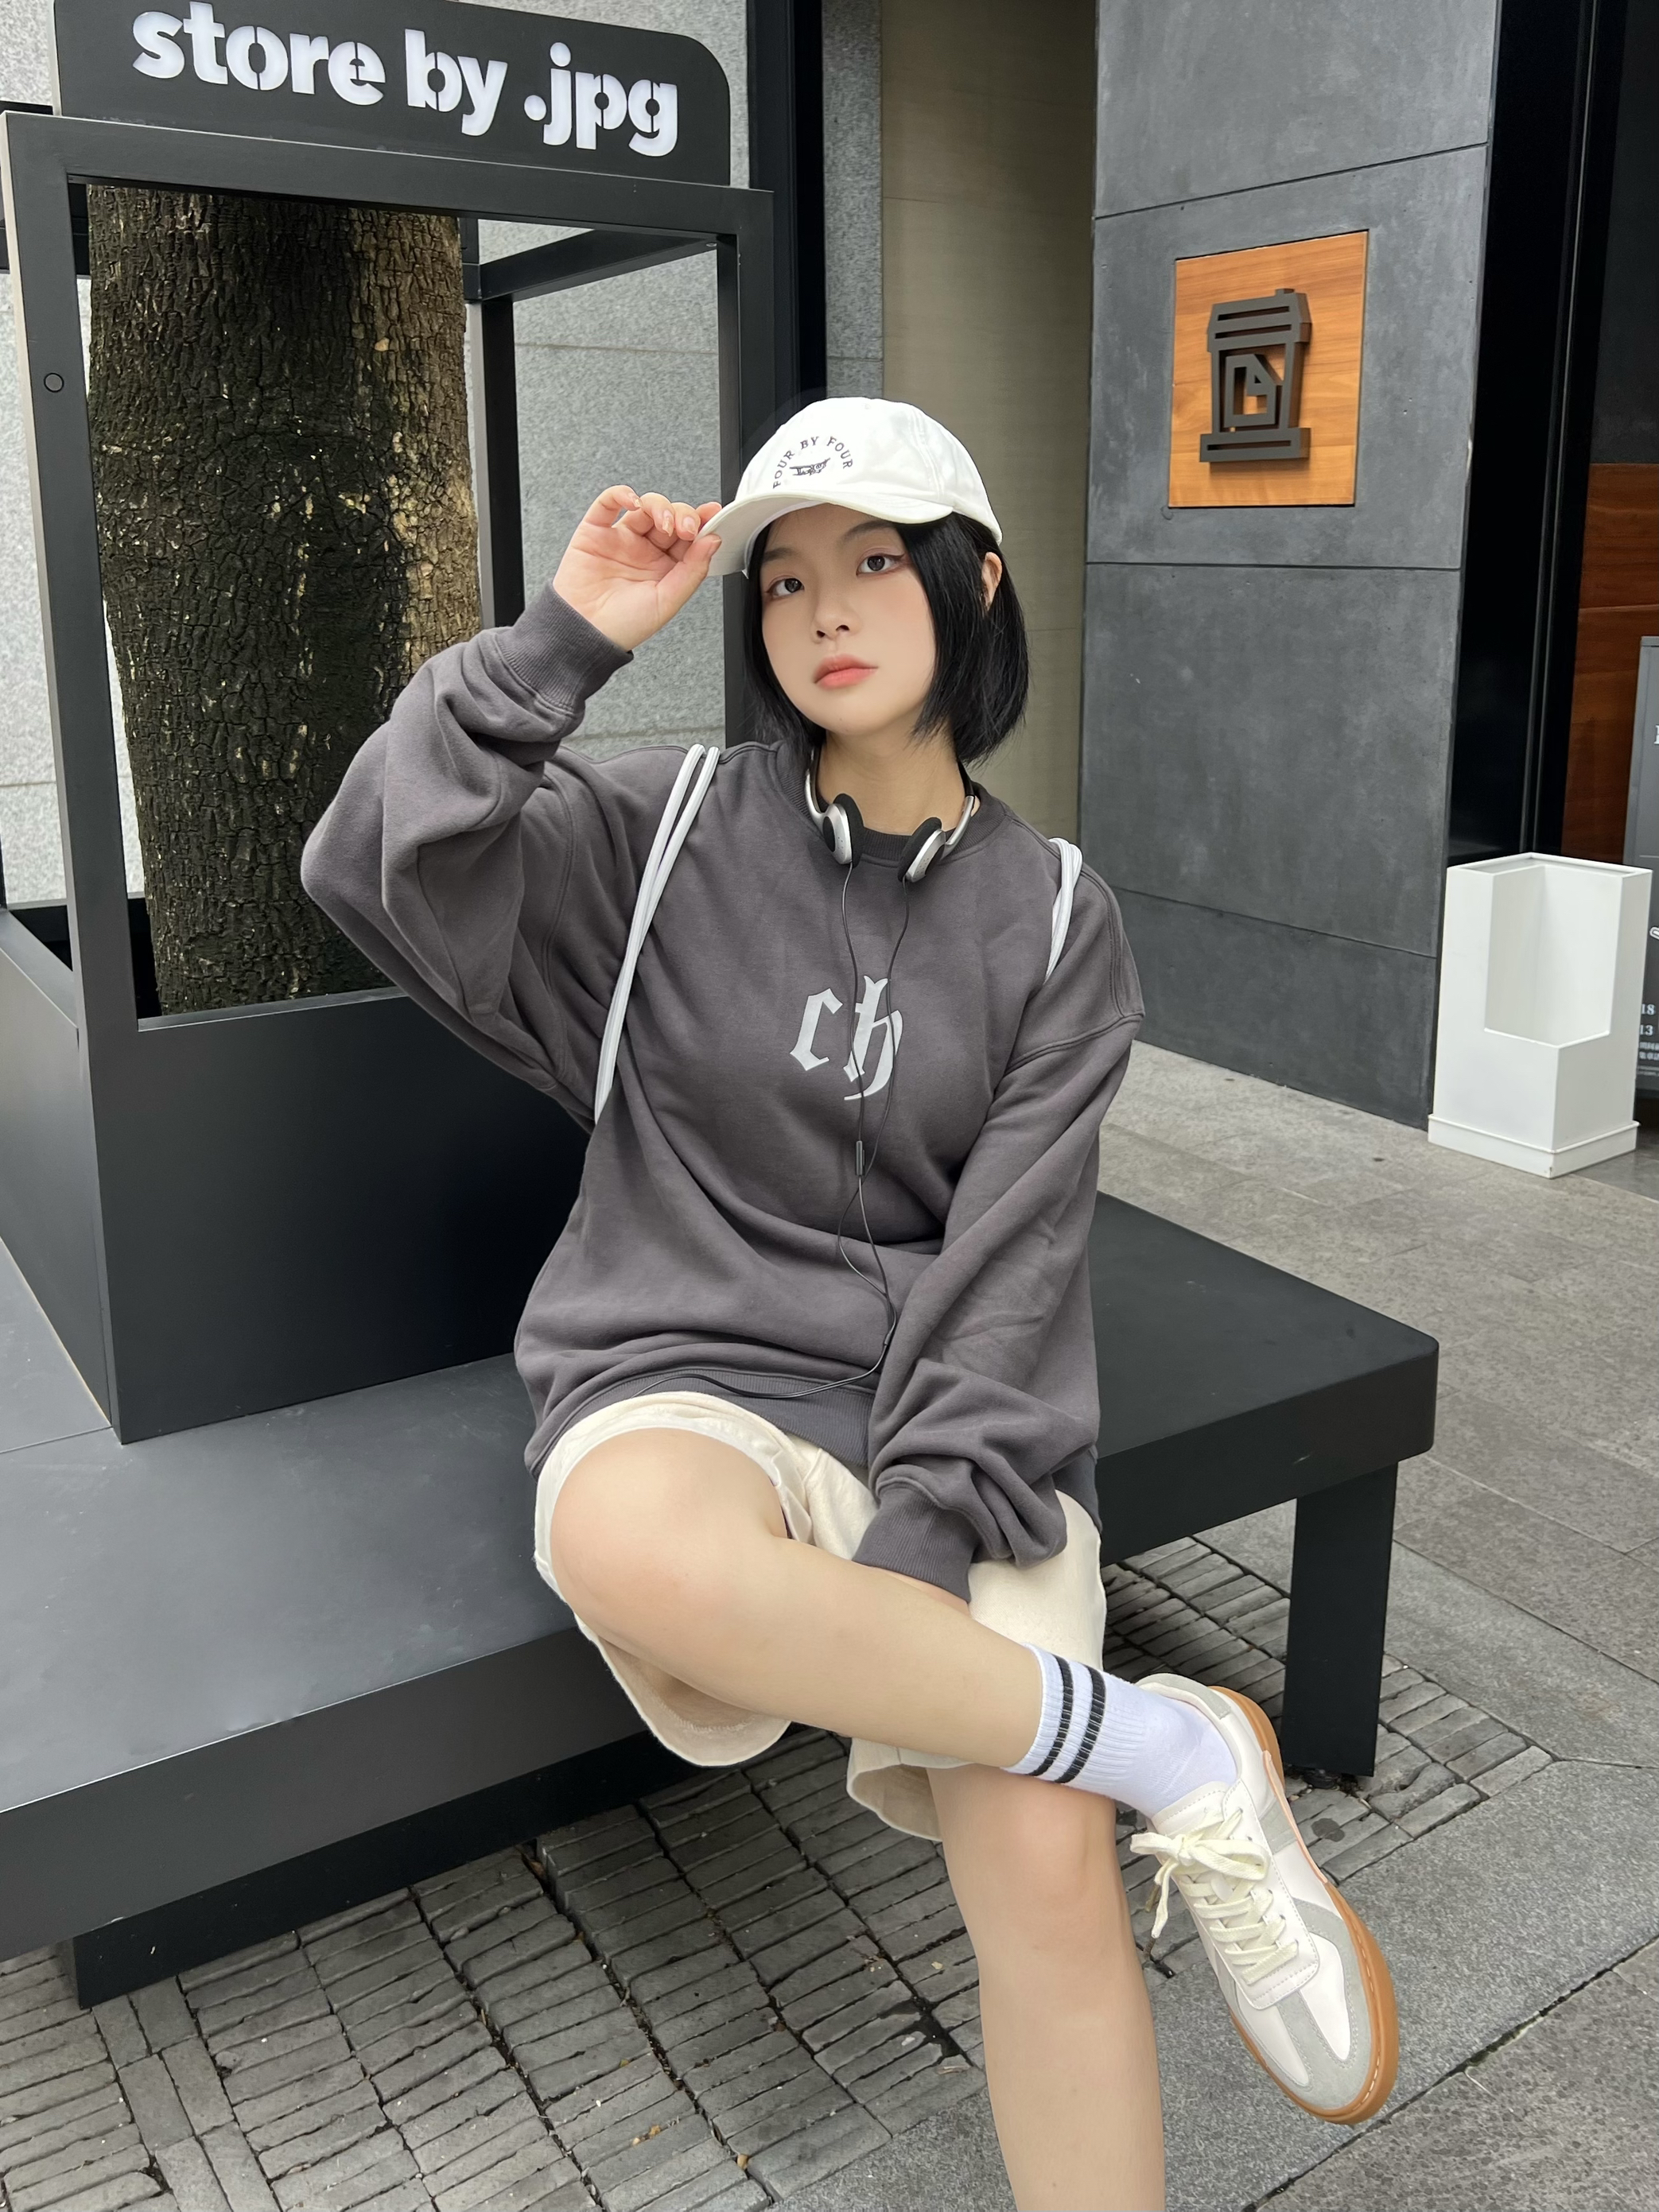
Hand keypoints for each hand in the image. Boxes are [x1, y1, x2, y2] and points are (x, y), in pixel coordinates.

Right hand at [552, 487, 722, 650]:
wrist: (584, 633)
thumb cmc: (622, 626)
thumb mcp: (667, 602)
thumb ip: (692, 571)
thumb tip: (713, 541)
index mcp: (666, 568)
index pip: (689, 537)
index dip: (702, 523)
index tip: (712, 515)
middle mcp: (645, 550)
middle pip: (670, 517)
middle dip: (682, 515)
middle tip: (686, 527)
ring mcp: (621, 538)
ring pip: (645, 506)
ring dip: (659, 506)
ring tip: (663, 522)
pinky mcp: (595, 531)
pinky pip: (608, 503)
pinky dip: (621, 494)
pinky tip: (632, 502)